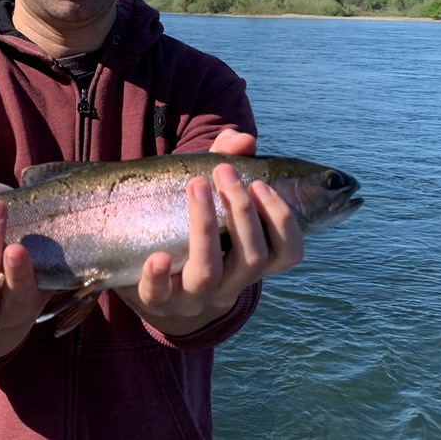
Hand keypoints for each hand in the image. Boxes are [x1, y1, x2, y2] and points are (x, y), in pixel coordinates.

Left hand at [116, 130, 303, 334]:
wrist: (152, 282)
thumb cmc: (190, 228)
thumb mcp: (211, 196)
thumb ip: (227, 162)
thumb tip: (243, 139)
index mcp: (250, 261)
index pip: (288, 252)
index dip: (282, 221)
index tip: (259, 184)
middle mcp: (230, 283)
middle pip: (252, 258)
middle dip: (242, 211)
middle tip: (224, 171)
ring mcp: (194, 296)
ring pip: (208, 272)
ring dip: (205, 226)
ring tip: (196, 185)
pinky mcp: (159, 302)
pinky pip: (159, 296)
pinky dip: (158, 276)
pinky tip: (158, 255)